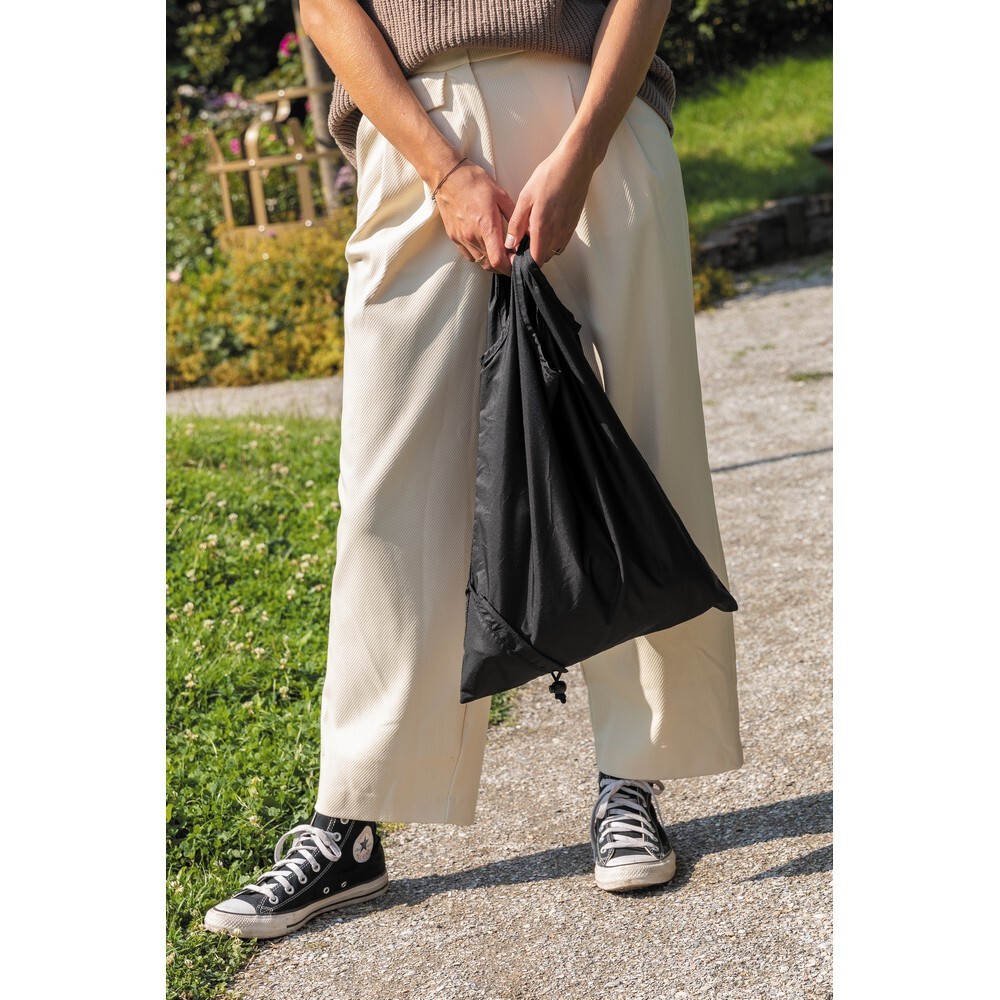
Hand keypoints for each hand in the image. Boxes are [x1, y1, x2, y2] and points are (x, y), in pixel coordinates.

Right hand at [433, 160, 516, 275]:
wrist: (448, 176)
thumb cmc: (475, 183)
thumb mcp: (501, 196)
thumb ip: (514, 217)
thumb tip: (525, 233)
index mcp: (486, 227)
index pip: (498, 260)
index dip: (509, 267)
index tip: (516, 262)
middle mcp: (472, 237)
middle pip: (490, 265)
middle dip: (502, 265)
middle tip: (511, 257)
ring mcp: (461, 238)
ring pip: (479, 261)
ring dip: (491, 261)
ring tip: (498, 251)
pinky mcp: (454, 237)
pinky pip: (469, 255)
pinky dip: (479, 255)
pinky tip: (485, 245)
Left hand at [504, 142, 595, 266]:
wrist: (575, 164)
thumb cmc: (550, 176)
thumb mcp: (525, 197)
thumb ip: (517, 224)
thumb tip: (510, 243)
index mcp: (543, 229)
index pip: (535, 260)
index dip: (524, 262)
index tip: (516, 255)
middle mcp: (558, 234)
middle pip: (544, 258)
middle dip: (532, 255)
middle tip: (523, 241)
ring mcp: (567, 230)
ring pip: (553, 250)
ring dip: (543, 247)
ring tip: (534, 231)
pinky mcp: (573, 224)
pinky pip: (561, 241)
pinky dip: (552, 240)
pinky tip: (547, 225)